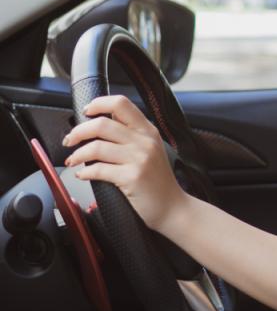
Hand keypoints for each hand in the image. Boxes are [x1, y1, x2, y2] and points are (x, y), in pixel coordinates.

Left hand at [63, 95, 188, 231]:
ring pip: (96, 147)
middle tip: (70, 140)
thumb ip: (131, 136)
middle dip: (79, 131)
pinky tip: (82, 175)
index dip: (98, 104)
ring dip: (77, 154)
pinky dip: (84, 172)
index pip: (121, 104)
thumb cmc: (158, 181)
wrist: (173, 207)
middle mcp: (145, 141)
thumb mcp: (150, 151)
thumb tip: (100, 125)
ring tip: (72, 160)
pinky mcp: (132, 177)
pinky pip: (98, 170)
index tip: (86, 112)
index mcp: (148, 131)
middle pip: (102, 124)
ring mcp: (139, 159)